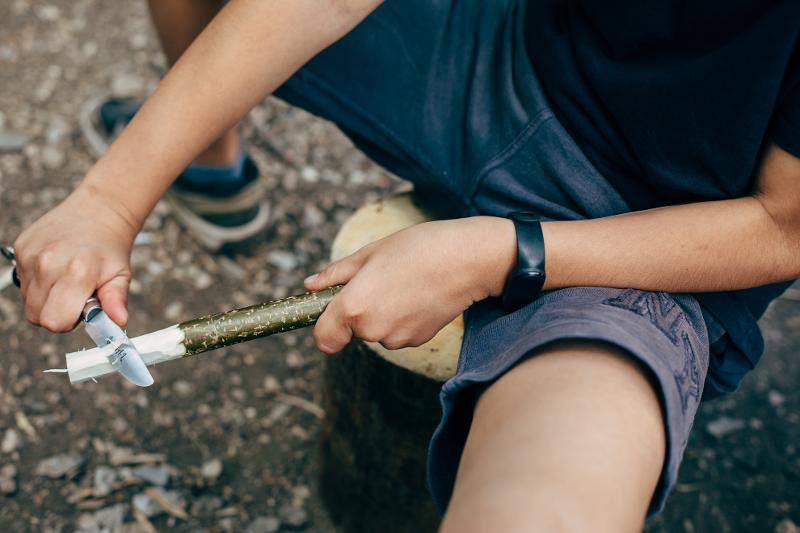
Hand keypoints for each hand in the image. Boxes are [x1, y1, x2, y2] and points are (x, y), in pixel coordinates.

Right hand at [13, 185, 138, 331]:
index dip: (68, 323)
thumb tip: (119, 320)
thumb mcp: (121, 274)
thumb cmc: (110, 247)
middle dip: (57, 313)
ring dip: (47, 298)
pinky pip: (23, 281)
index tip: (81, 310)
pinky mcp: (20, 248)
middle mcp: (48, 263)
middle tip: (75, 296)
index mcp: (77, 272)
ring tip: (67, 279)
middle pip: (37, 316)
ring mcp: (30, 255)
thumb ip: (116, 300)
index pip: (55, 321)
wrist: (98, 211)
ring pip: (28, 300)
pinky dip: (38, 281)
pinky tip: (56, 267)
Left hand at [304, 216, 515, 353]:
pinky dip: (403, 318)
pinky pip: (398, 333)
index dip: (324, 327)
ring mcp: (396, 339)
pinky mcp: (417, 341)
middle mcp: (372, 330)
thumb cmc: (417, 248)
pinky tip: (418, 295)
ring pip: (377, 331)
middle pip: (352, 330)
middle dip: (359, 309)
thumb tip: (310, 285)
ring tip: (403, 284)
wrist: (466, 260)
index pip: (324, 339)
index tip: (332, 313)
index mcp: (353, 307)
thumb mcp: (370, 253)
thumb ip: (336, 274)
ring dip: (383, 313)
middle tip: (381, 279)